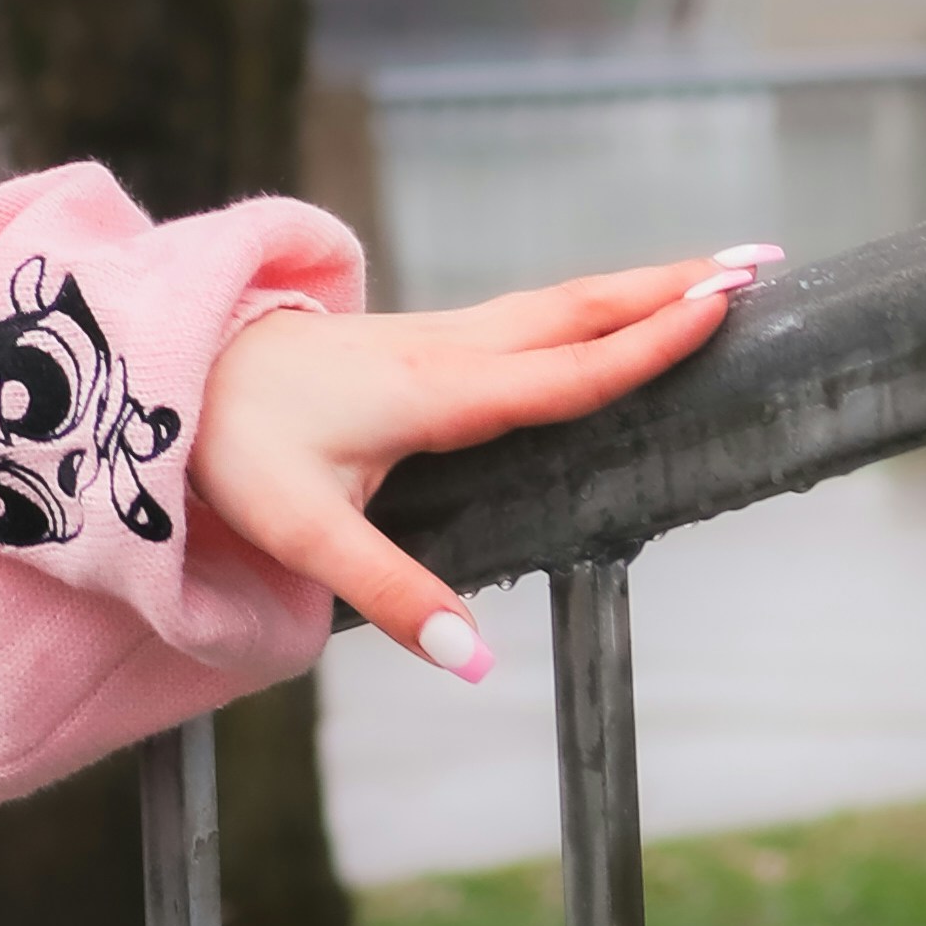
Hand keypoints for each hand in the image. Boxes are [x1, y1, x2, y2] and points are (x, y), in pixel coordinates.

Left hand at [188, 252, 776, 676]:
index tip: (721, 306)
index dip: (647, 342)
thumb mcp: (302, 533)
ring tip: (713, 272)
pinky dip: (588, 304)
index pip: (566, 369)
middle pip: (578, 312)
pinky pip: (526, 314)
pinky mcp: (418, 340)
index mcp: (437, 393)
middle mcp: (447, 351)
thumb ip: (394, 595)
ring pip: (554, 304)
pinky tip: (609, 310)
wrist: (164, 368)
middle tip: (762, 261)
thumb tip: (475, 663)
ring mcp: (433, 336)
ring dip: (636, 286)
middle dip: (670, 287)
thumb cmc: (233, 448)